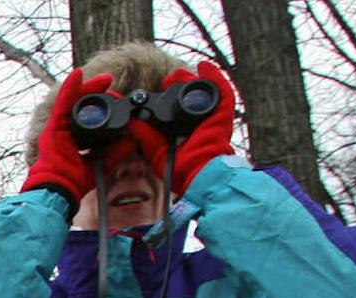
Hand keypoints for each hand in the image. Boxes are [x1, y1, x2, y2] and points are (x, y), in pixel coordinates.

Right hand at [22, 68, 114, 205]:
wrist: (61, 189)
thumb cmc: (75, 181)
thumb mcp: (103, 163)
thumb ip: (117, 151)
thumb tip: (134, 140)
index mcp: (76, 138)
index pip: (89, 116)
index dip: (103, 105)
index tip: (117, 97)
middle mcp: (66, 130)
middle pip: (81, 104)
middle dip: (96, 91)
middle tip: (110, 82)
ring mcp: (58, 128)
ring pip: (73, 101)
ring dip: (88, 87)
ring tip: (104, 79)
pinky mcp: (53, 127)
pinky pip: (62, 103)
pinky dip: (69, 88)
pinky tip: (77, 74)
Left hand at [154, 61, 236, 191]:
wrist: (198, 174)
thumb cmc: (181, 169)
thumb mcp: (158, 151)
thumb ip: (146, 137)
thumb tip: (132, 123)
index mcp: (187, 130)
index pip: (180, 108)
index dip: (171, 96)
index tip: (160, 88)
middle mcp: (201, 122)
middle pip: (192, 96)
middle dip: (181, 84)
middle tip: (168, 79)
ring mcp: (213, 117)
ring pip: (206, 91)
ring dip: (194, 79)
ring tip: (181, 73)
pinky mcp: (222, 115)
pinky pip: (223, 91)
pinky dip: (216, 77)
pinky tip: (205, 66)